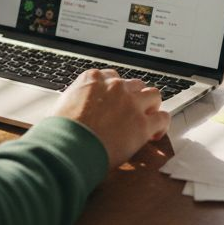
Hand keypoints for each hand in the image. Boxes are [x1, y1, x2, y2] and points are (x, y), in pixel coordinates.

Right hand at [51, 69, 168, 168]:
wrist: (68, 147)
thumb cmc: (60, 131)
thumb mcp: (62, 104)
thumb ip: (76, 99)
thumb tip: (77, 107)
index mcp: (93, 79)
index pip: (113, 77)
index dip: (116, 92)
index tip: (115, 102)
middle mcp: (115, 86)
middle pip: (134, 85)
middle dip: (133, 98)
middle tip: (129, 113)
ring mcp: (131, 103)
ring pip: (153, 95)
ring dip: (150, 106)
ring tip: (146, 119)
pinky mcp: (143, 124)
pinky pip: (162, 118)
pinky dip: (161, 125)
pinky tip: (154, 134)